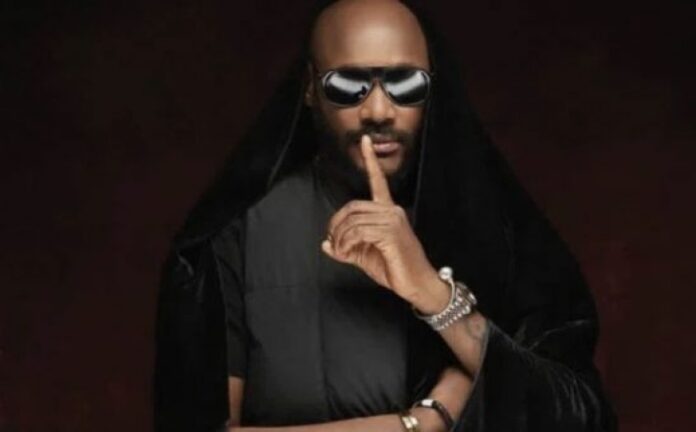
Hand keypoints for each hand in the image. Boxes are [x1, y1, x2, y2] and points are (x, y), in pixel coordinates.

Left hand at [321, 135, 446, 310]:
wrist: (417, 285)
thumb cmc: (395, 268)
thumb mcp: (364, 256)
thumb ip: (346, 247)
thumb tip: (325, 244)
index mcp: (388, 211)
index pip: (378, 181)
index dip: (370, 161)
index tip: (365, 141)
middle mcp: (392, 211)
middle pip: (352, 207)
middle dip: (336, 225)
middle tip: (333, 243)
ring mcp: (392, 221)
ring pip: (353, 221)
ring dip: (340, 238)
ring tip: (341, 252)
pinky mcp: (390, 233)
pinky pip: (358, 232)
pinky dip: (345, 243)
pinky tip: (346, 253)